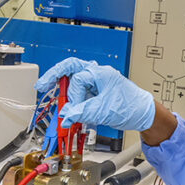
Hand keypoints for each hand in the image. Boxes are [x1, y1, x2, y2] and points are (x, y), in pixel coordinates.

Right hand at [35, 58, 154, 130]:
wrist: (143, 114)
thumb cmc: (131, 107)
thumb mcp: (104, 111)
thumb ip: (82, 112)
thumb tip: (65, 116)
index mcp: (101, 73)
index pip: (78, 79)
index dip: (73, 96)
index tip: (73, 109)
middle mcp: (98, 74)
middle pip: (70, 68)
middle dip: (54, 76)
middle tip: (41, 86)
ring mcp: (96, 81)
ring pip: (73, 79)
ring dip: (64, 89)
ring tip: (54, 96)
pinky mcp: (95, 91)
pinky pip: (79, 92)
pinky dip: (72, 99)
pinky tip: (68, 107)